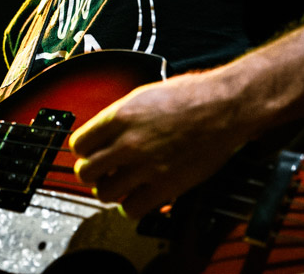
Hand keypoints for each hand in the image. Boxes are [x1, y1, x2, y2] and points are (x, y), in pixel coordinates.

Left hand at [68, 70, 255, 219]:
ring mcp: (146, 166)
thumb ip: (120, 117)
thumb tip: (104, 134)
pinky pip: (132, 208)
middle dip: (90, 173)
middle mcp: (128, 142)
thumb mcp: (143, 96)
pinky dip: (131, 206)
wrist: (224, 106)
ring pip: (104, 192)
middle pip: (86, 172)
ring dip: (108, 190)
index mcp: (119, 116)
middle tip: (100, 172)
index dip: (83, 150)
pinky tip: (137, 197)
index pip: (79, 144)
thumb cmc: (190, 96)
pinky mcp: (166, 186)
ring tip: (118, 185)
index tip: (89, 153)